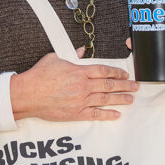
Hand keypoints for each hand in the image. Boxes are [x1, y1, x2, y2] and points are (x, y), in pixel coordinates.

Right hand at [9, 48, 137, 121]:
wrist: (27, 94)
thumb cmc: (39, 76)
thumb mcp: (54, 58)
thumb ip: (70, 54)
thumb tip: (81, 49)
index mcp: (79, 71)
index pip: (104, 71)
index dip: (117, 72)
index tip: (125, 74)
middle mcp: (83, 86)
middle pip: (109, 85)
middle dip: (125, 86)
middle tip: (136, 87)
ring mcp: (80, 100)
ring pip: (106, 99)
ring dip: (120, 99)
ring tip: (131, 99)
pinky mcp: (76, 113)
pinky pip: (95, 114)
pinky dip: (107, 115)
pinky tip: (116, 115)